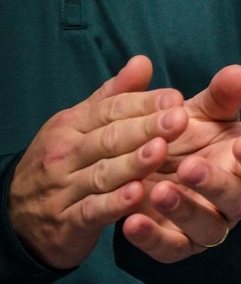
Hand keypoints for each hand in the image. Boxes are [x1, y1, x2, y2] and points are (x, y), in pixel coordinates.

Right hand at [8, 56, 186, 268]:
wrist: (16, 218)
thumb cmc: (62, 164)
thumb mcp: (81, 126)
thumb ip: (114, 97)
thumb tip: (142, 62)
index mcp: (72, 126)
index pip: (110, 110)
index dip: (143, 104)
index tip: (176, 98)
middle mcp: (65, 154)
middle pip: (109, 138)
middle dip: (145, 128)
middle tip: (180, 119)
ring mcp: (64, 189)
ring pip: (102, 173)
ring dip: (133, 162)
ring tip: (161, 151)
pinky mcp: (68, 222)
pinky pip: (93, 211)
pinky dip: (115, 204)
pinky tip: (138, 196)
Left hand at [122, 65, 240, 261]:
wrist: (152, 170)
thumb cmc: (187, 138)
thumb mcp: (201, 113)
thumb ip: (219, 96)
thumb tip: (236, 72)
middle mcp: (234, 198)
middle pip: (238, 199)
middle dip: (215, 185)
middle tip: (190, 167)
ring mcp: (209, 224)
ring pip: (208, 227)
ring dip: (185, 212)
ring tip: (158, 192)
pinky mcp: (180, 244)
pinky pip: (172, 249)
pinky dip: (153, 239)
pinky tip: (130, 222)